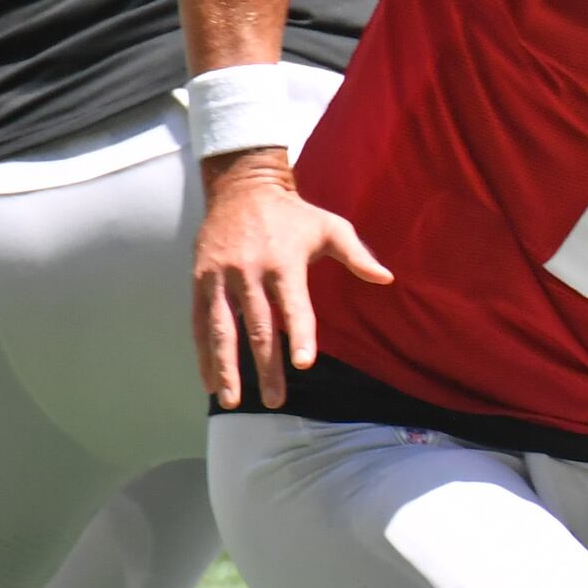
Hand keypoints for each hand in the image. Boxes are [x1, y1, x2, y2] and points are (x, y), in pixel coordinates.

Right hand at [194, 153, 391, 407]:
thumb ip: (357, 254)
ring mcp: (221, 278)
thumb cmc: (293, 214)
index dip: (300, 334)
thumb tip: (387, 278)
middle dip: (266, 367)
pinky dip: (203, 353)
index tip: (305, 363)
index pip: (294, 305)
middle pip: (258, 327)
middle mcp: (249, 272)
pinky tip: (209, 381)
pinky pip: (200, 322)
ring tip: (230, 401)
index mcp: (284, 262)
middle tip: (275, 401)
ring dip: (226, 367)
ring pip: (222, 330)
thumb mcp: (329, 227)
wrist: (241, 187)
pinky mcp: (201, 281)